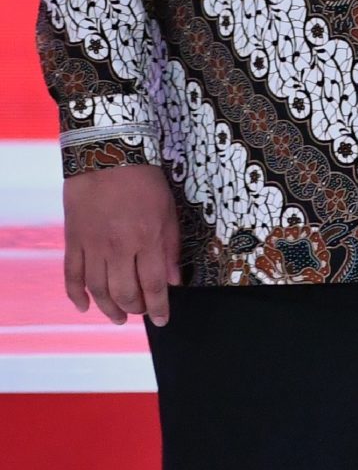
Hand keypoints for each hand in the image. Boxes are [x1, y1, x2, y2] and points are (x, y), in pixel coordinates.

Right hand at [63, 164, 181, 326]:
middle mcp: (118, 247)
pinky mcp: (74, 239)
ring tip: (118, 316)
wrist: (106, 150)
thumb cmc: (143, 177)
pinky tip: (84, 306)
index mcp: (146, 238)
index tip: (163, 319)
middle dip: (136, 308)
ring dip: (109, 309)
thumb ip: (170, 246)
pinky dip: (76, 295)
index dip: (159, 308)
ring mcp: (93, 245)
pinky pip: (72, 275)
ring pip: (98, 290)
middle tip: (141, 312)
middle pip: (125, 293)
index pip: (153, 286)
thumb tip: (174, 280)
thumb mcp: (168, 208)